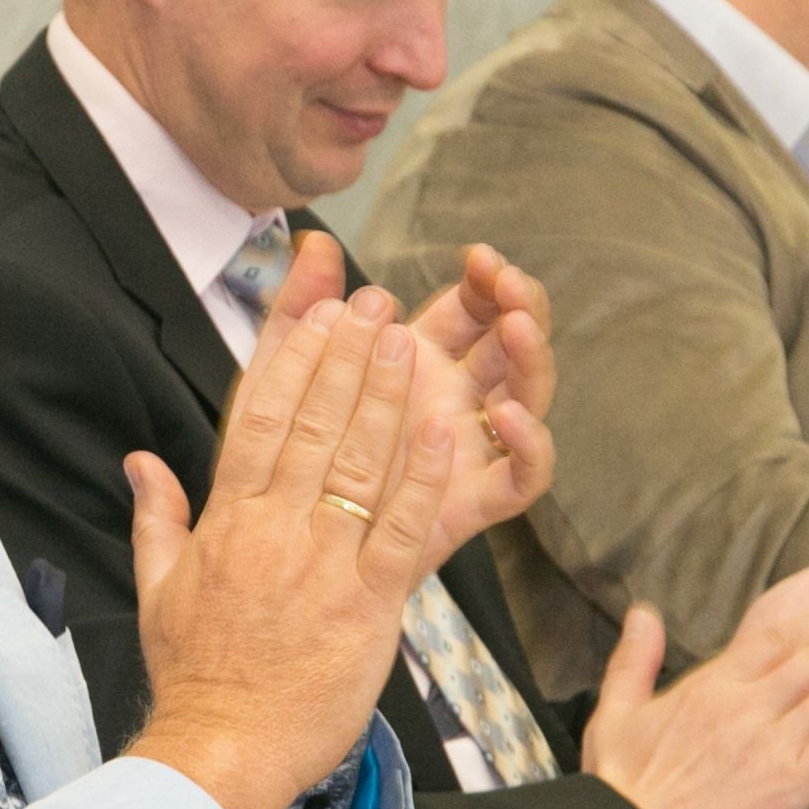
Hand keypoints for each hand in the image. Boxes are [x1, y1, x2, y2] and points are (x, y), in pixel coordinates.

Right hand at [127, 293, 455, 808]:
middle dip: (346, 358)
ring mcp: (323, 564)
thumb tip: (140, 462)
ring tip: (409, 341)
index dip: (291, 361)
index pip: (259, 420)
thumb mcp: (158, 590)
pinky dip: (425, 477)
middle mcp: (274, 530)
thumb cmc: (196, 677)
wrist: (221, 751)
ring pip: (360, 463)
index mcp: (227, 521)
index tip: (315, 314)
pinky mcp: (369, 603)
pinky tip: (446, 430)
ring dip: (387, 396)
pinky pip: (402, 527)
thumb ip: (157, 518)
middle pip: (314, 425)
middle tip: (375, 305)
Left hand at [267, 233, 554, 573]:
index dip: (482, 280)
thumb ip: (297, 311)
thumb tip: (315, 242)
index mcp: (418, 363)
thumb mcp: (278, 380)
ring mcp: (469, 451)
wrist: (277, 566)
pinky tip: (508, 414)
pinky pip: (524, 477)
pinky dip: (530, 443)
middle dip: (518, 304)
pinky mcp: (473, 503)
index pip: (471, 307)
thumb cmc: (280, 468)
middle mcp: (453, 401)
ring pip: (528, 396)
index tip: (477, 257)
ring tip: (516, 324)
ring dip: (532, 356)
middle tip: (507, 280)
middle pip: (510, 343)